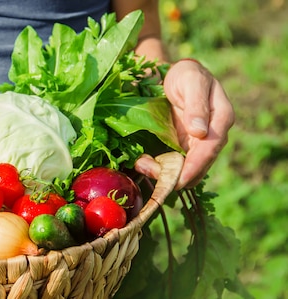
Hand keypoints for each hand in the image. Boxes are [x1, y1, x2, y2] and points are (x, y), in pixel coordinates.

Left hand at [135, 59, 234, 188]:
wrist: (179, 75)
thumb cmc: (188, 75)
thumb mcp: (191, 82)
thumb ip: (196, 105)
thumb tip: (200, 132)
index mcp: (222, 118)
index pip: (211, 147)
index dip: (196, 166)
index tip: (181, 180)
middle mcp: (214, 134)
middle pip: (200, 163)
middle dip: (179, 175)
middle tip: (158, 182)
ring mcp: (199, 141)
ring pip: (188, 166)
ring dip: (167, 173)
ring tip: (144, 167)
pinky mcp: (185, 145)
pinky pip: (176, 161)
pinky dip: (161, 166)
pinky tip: (144, 163)